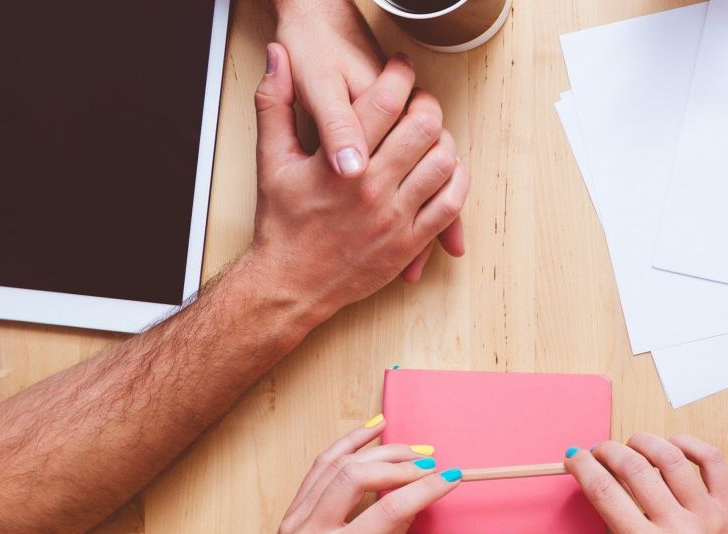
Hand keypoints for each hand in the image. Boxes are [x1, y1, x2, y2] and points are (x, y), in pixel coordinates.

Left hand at [256, 421, 459, 533]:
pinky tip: (374, 430)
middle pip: (358, 477)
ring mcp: (296, 517)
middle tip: (429, 464)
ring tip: (411, 450)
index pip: (387, 512)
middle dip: (400, 465)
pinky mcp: (292, 507)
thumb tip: (416, 498)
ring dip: (379, 451)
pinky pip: (320, 465)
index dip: (423, 490)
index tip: (447, 478)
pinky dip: (349, 442)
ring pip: (338, 464)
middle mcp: (310, 532)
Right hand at [269, 0, 465, 280]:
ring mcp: (394, 217)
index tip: (401, 67)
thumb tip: (278, 57)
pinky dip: (457, 181)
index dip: (400, 75)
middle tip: (420, 100)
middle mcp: (370, 188)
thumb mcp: (270, 159)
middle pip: (423, 127)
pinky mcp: (409, 243)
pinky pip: (451, 205)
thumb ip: (275, 103)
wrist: (290, 283)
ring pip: (443, 163)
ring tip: (432, 134)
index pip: (384, 102)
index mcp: (339, 163)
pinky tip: (446, 169)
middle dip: (427, 104)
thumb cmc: (281, 222)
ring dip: (444, 140)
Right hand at [566, 434, 727, 533]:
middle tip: (601, 451)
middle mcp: (679, 529)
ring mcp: (708, 516)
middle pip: (633, 468)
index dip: (583, 468)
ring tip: (634, 445)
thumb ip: (620, 529)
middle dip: (608, 451)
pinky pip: (713, 461)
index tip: (576, 458)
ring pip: (671, 457)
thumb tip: (602, 486)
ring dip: (644, 442)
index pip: (605, 492)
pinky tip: (674, 445)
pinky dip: (690, 444)